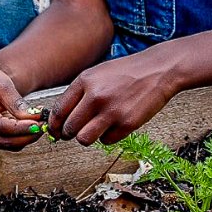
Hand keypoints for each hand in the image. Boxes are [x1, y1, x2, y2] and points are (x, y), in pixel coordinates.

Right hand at [0, 57, 45, 149]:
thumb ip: (16, 103)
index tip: (38, 124)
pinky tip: (30, 126)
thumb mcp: (3, 85)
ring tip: (39, 123)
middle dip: (26, 135)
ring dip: (25, 137)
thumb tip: (33, 119)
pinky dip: (21, 137)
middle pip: (2, 140)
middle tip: (43, 126)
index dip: (20, 127)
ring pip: (6, 144)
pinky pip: (7, 143)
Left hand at [49, 51, 176, 146]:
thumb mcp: (96, 74)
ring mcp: (111, 111)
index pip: (59, 111)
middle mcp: (95, 96)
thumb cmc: (125, 72)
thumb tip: (61, 117)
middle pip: (69, 128)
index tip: (54, 131)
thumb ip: (79, 93)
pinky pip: (106, 141)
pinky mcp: (127, 124)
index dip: (54, 125)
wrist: (157, 70)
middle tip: (74, 132)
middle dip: (69, 134)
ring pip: (84, 139)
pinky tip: (114, 124)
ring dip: (86, 137)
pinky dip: (107, 136)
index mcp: (84, 81)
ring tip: (94, 129)